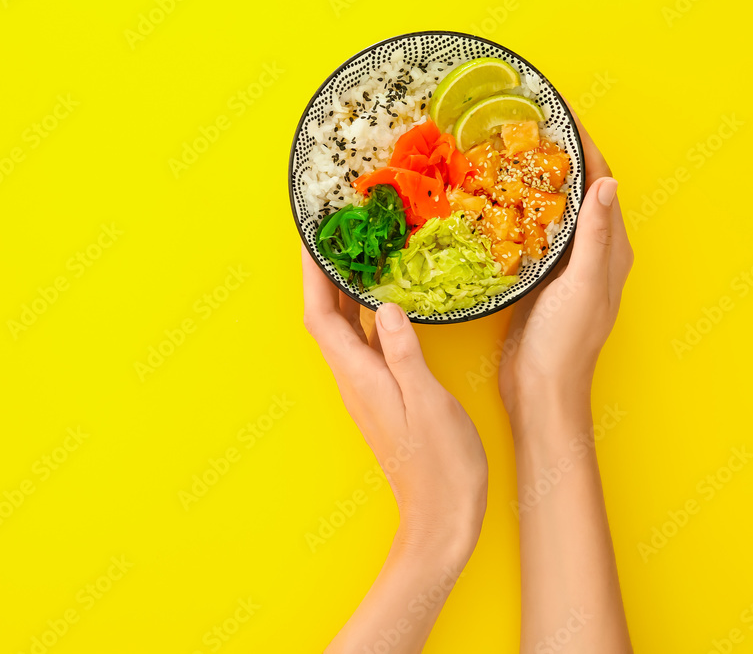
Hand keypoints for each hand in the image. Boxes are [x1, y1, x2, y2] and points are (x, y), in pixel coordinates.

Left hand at [301, 247, 486, 557]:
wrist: (441, 516)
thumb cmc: (441, 466)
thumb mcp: (429, 403)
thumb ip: (405, 353)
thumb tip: (383, 305)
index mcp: (360, 377)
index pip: (320, 317)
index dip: (311, 275)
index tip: (311, 237)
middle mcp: (355, 381)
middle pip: (326, 319)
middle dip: (323, 276)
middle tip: (334, 235)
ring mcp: (367, 390)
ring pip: (344, 331)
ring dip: (342, 294)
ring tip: (357, 257)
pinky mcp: (383, 396)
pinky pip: (365, 345)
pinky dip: (365, 317)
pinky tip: (385, 305)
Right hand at [498, 113, 633, 419]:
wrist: (540, 389)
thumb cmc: (566, 342)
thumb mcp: (583, 284)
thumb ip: (595, 235)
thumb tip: (604, 183)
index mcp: (609, 249)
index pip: (600, 182)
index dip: (583, 145)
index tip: (559, 112)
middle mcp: (590, 253)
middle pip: (575, 191)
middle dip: (555, 155)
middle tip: (523, 126)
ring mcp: (562, 267)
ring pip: (549, 211)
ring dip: (533, 182)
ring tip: (504, 154)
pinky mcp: (537, 280)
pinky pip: (528, 235)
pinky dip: (514, 213)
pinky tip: (491, 205)